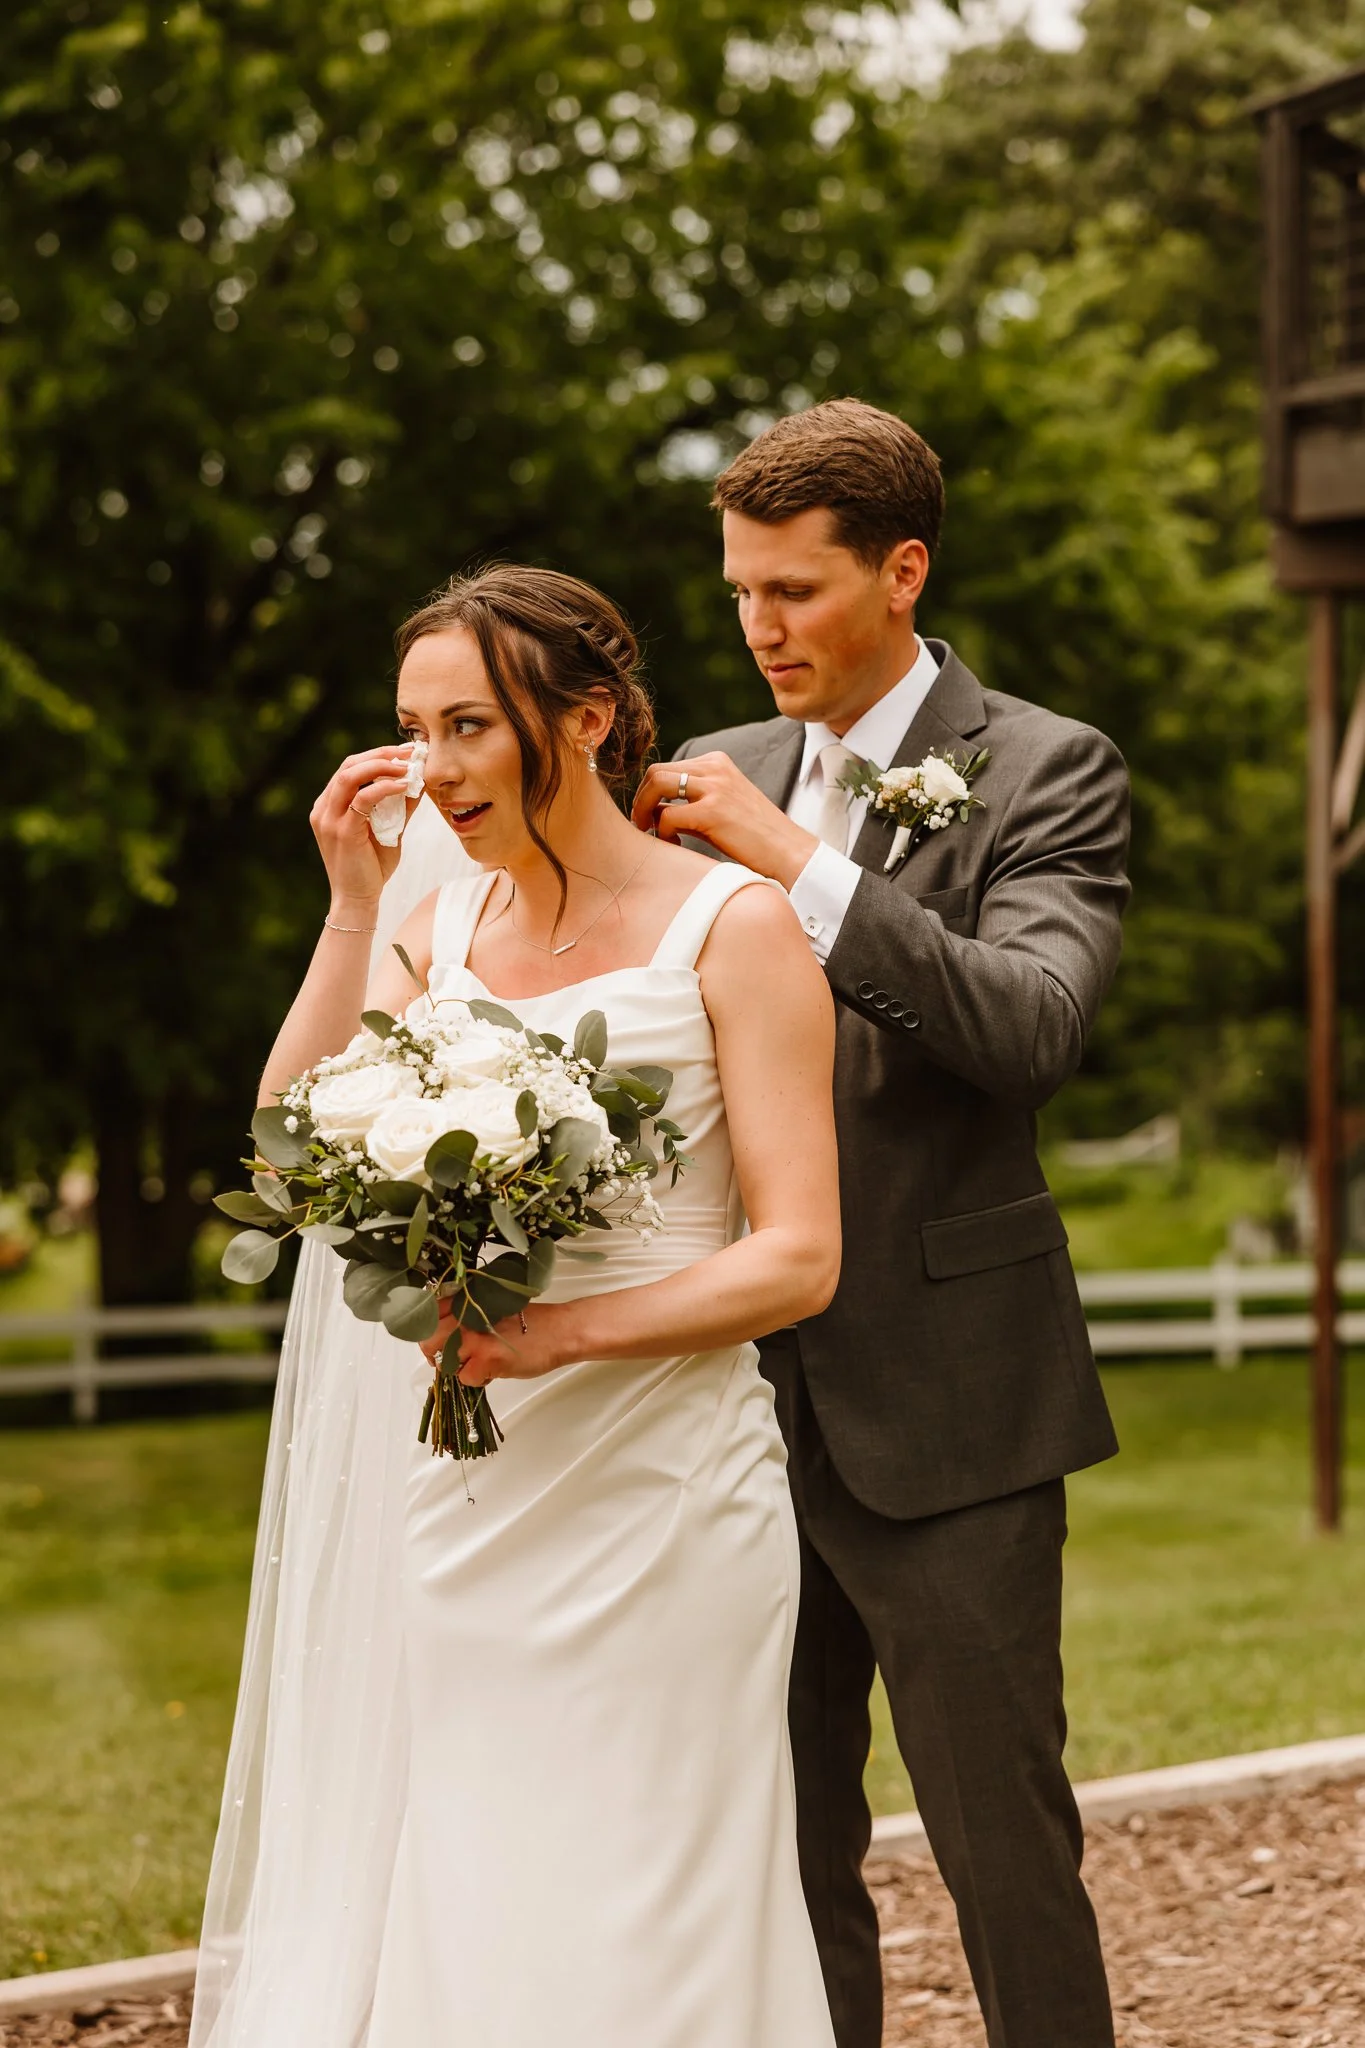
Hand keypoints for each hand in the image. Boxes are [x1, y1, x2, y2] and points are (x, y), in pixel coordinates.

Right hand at [309, 743, 418, 909]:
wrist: (358, 899)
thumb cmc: (371, 867)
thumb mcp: (387, 830)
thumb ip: (398, 807)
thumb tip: (418, 783)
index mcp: (329, 805)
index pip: (350, 767)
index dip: (378, 755)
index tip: (405, 753)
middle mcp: (324, 808)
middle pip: (349, 765)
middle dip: (382, 754)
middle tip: (410, 753)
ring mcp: (329, 818)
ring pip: (351, 775)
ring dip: (382, 766)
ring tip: (408, 766)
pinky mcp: (342, 830)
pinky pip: (363, 799)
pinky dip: (385, 788)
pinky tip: (404, 786)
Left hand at [420, 1301, 571, 1385]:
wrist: (558, 1331)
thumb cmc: (530, 1322)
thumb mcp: (492, 1306)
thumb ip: (466, 1314)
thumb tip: (442, 1333)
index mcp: (467, 1299)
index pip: (429, 1314)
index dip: (430, 1331)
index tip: (439, 1340)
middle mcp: (466, 1315)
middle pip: (428, 1340)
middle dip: (435, 1353)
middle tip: (452, 1358)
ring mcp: (474, 1337)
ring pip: (442, 1361)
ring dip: (456, 1367)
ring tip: (476, 1364)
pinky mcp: (486, 1359)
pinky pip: (465, 1378)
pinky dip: (477, 1379)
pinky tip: (492, 1371)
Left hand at [630, 752, 817, 888]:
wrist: (789, 852)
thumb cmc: (755, 835)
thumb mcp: (723, 804)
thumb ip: (693, 799)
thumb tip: (653, 809)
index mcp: (717, 762)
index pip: (668, 766)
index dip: (650, 792)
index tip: (650, 815)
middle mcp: (715, 768)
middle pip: (656, 771)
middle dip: (641, 799)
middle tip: (642, 825)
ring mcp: (715, 787)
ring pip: (656, 784)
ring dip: (643, 810)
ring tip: (650, 832)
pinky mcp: (712, 811)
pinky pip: (667, 816)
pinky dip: (663, 833)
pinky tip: (676, 845)